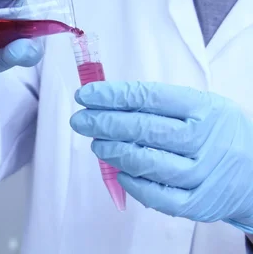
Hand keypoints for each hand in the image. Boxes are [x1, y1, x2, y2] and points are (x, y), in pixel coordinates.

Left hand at [70, 81, 252, 232]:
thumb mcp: (201, 108)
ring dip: (113, 152)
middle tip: (80, 120)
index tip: (86, 95)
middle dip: (104, 123)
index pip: (149, 97)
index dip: (112, 96)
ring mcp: (205, 174)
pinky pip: (157, 196)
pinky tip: (120, 172)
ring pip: (147, 163)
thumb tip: (106, 102)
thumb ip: (158, 105)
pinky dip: (133, 184)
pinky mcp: (201, 203)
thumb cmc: (217, 134)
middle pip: (144, 129)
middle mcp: (207, 139)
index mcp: (205, 108)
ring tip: (97, 145)